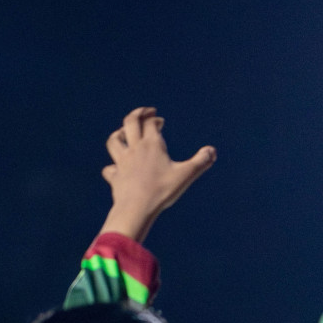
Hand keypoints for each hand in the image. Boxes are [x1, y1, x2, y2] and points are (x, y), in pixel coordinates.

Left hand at [100, 107, 216, 241]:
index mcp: (152, 145)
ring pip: (114, 141)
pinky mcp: (115, 177)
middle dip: (137, 114)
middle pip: (130, 122)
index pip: (150, 123)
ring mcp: (122, 162)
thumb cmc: (161, 191)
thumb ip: (200, 162)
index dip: (154, 119)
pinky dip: (112, 167)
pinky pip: (109, 169)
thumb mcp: (185, 175)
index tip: (160, 122)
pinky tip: (117, 169)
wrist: (136, 209)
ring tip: (125, 133)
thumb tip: (212, 151)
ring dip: (119, 133)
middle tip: (145, 113)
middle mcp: (134, 149)